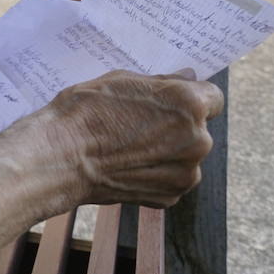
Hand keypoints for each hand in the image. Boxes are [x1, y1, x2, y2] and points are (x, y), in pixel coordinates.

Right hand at [39, 70, 222, 208]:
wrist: (61, 158)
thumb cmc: (85, 112)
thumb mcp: (121, 80)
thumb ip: (162, 82)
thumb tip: (188, 78)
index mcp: (189, 104)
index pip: (212, 97)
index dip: (191, 97)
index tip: (172, 102)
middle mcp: (197, 140)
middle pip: (198, 128)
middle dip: (177, 126)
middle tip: (139, 124)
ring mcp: (186, 172)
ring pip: (185, 155)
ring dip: (167, 151)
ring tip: (128, 148)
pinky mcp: (171, 196)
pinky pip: (171, 178)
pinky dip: (155, 173)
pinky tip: (126, 165)